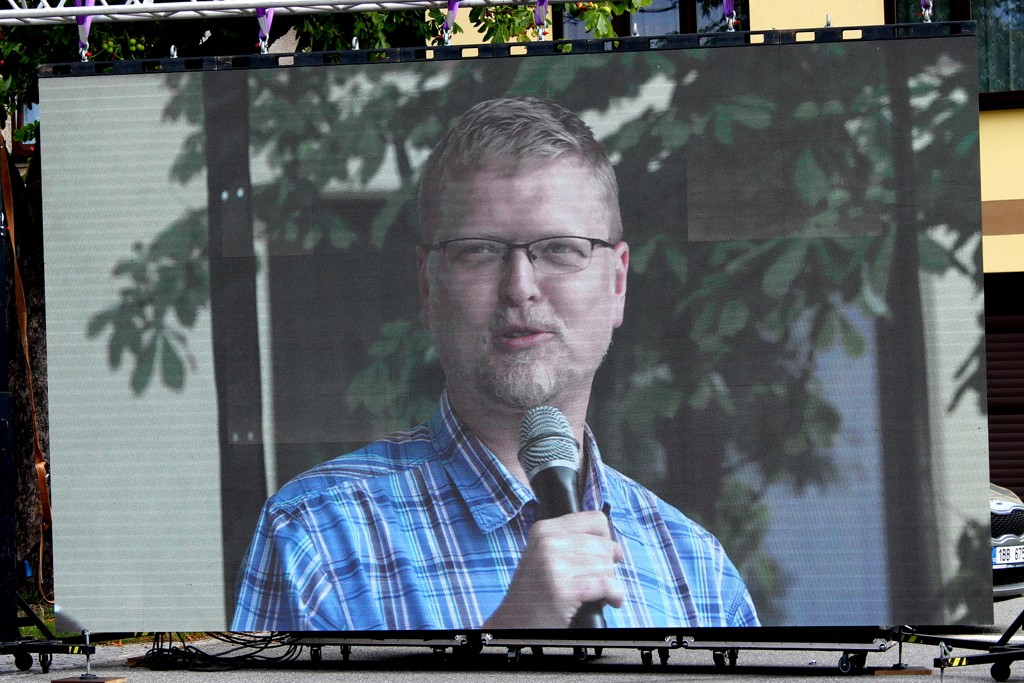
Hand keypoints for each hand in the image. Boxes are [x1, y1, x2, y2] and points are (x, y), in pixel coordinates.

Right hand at [483, 510, 623, 628]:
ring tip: (597, 592)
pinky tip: (610, 600)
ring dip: (610, 582)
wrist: (515, 621)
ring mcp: (554, 565)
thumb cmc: (535, 591)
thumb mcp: (545, 555)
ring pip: (606, 566)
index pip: (595, 520)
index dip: (606, 538)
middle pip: (604, 546)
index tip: (605, 554)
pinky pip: (606, 585)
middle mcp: (548, 543)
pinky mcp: (564, 590)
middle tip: (599, 580)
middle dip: (608, 566)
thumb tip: (616, 547)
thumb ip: (574, 543)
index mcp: (545, 529)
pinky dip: (614, 595)